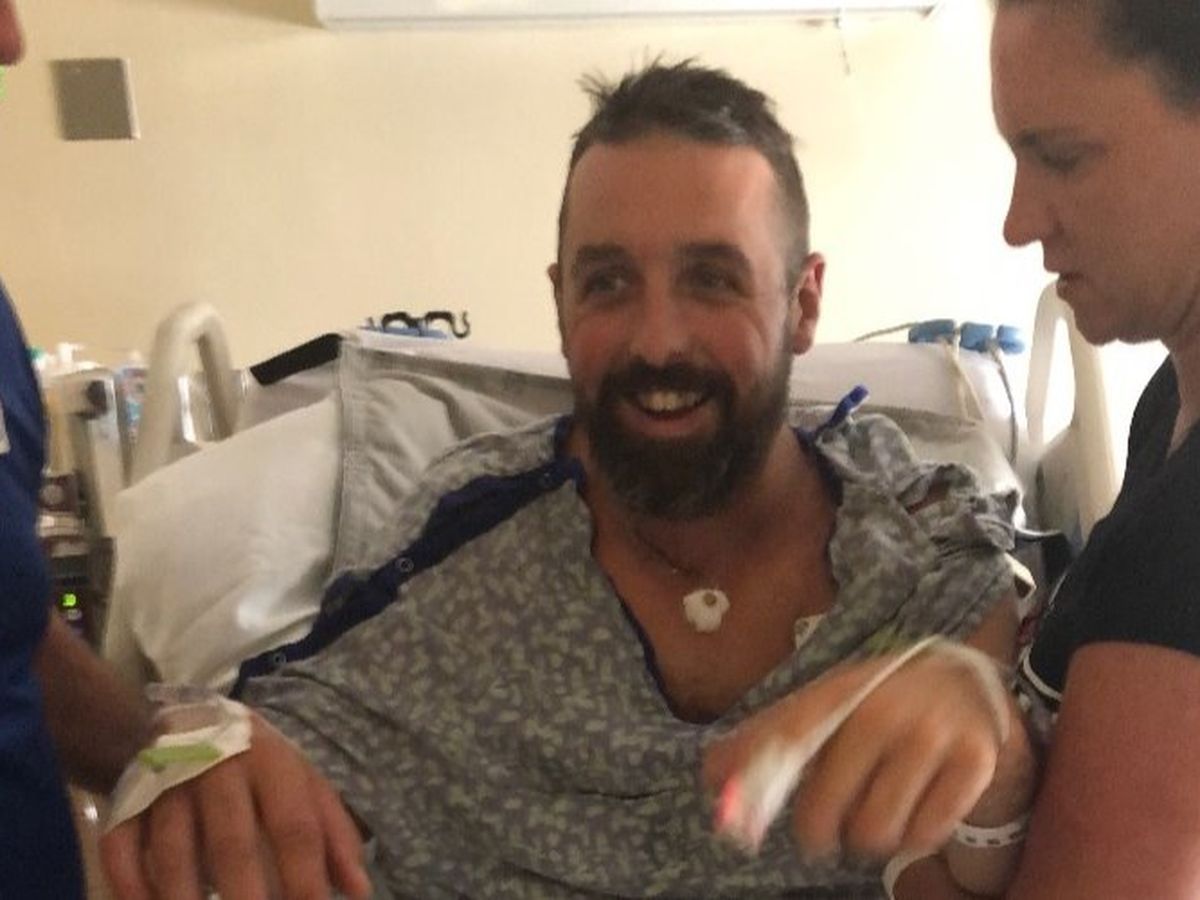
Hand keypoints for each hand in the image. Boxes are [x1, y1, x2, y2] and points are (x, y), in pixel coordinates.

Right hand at [101, 713, 370, 899]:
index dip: (305, 878)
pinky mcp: (126, 799)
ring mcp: (168, 784)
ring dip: (183, 898)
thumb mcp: (304, 784)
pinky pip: (120, 846)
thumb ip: (334, 834)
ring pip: (172, 850)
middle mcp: (219, 769)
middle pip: (232, 842)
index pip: (294, 826)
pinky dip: (130, 884)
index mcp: (272, 762)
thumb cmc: (260, 765)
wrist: (187, 720)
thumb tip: (360, 891)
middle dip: (245, 894)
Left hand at [704, 648, 1003, 860]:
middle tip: (826, 831)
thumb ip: (767, 737)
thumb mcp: (826, 706)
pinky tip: (917, 810)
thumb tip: (711, 774)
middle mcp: (885, 706)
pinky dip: (916, 836)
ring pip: (877, 830)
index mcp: (841, 688)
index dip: (759, 777)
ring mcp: (932, 734)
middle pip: (830, 804)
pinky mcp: (974, 763)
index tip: (738, 821)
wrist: (967, 685)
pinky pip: (926, 833)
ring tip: (877, 811)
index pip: (790, 732)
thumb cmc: (879, 706)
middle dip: (820, 829)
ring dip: (870, 836)